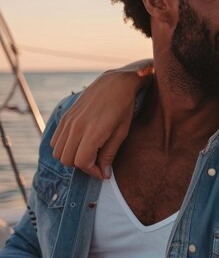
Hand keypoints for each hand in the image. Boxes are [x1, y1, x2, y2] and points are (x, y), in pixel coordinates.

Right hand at [50, 62, 151, 178]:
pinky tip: (80, 143)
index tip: (102, 171)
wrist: (115, 83)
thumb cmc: (123, 108)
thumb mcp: (121, 133)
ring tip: (88, 153)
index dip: (92, 171)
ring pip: (58, 152)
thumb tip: (104, 174)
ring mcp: (68, 121)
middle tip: (96, 162)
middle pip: (67, 160)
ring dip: (71, 157)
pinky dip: (64, 147)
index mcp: (92, 132)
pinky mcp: (65, 117)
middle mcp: (76, 127)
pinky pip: (55, 140)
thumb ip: (109, 154)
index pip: (82, 162)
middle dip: (82, 166)